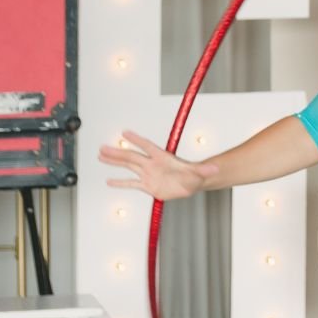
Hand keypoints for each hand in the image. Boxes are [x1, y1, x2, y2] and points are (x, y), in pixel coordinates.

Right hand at [99, 130, 218, 201]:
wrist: (192, 182)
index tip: (124, 132)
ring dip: (115, 162)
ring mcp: (148, 174)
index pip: (148, 146)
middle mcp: (152, 164)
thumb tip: (216, 168)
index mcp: (163, 158)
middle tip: (103, 147)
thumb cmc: (195, 175)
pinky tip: (110, 181)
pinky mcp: (147, 185)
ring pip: (128, 166)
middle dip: (118, 152)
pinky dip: (120, 183)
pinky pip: (131, 184)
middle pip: (132, 156)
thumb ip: (205, 170)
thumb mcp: (200, 173)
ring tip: (101, 155)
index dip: (137, 140)